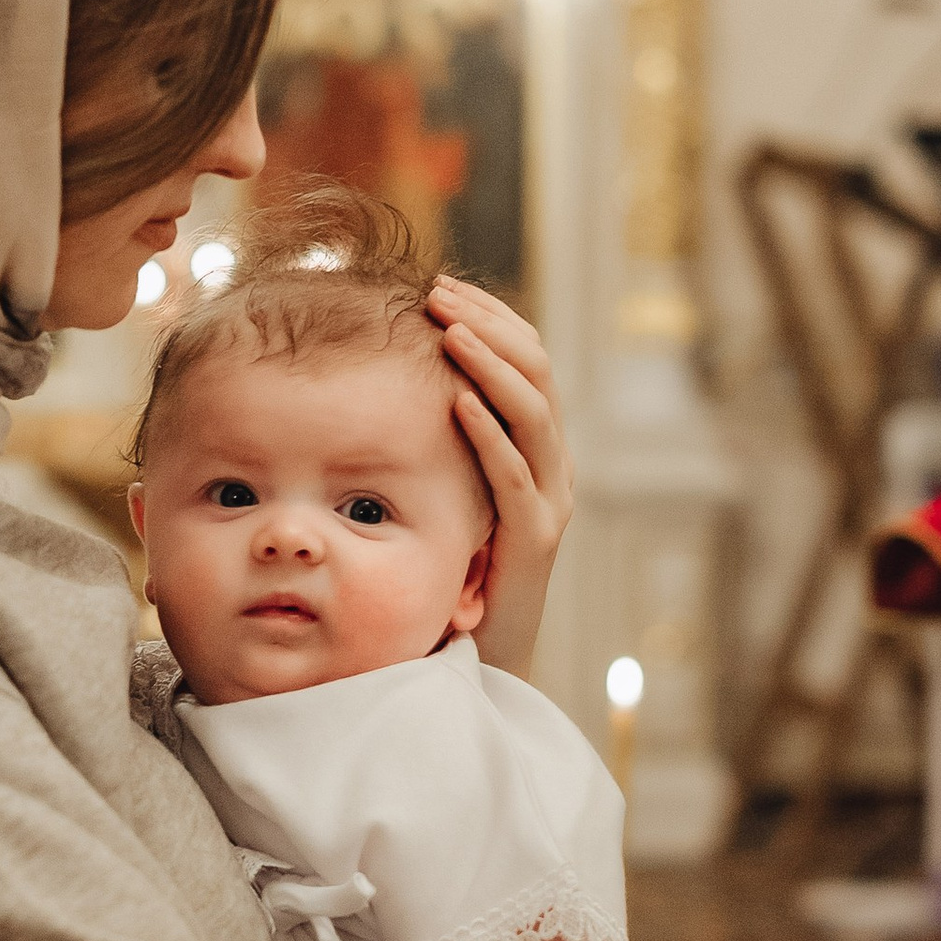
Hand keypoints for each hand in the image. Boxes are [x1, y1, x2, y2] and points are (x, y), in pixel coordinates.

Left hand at [427, 278, 572, 679]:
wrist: (482, 654)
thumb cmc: (454, 565)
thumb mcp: (448, 486)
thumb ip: (437, 436)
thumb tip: (385, 371)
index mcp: (537, 445)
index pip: (528, 358)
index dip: (491, 317)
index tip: (442, 286)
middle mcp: (554, 465)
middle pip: (537, 373)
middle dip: (489, 326)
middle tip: (440, 296)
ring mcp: (550, 502)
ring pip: (535, 415)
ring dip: (491, 367)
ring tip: (450, 333)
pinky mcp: (534, 541)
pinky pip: (515, 477)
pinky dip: (488, 435)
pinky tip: (457, 403)